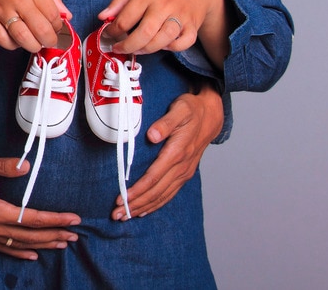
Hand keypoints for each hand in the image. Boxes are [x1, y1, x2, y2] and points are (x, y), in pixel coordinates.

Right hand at [0, 0, 69, 52]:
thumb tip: (66, 15)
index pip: (52, 14)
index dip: (58, 25)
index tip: (56, 27)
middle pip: (41, 30)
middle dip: (50, 40)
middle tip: (50, 40)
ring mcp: (0, 10)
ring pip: (23, 39)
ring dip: (34, 45)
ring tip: (36, 43)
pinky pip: (3, 40)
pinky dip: (13, 44)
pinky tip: (17, 40)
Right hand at [0, 152, 79, 259]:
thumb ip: (3, 165)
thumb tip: (26, 166)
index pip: (32, 218)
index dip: (55, 219)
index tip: (73, 218)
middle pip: (30, 235)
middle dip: (55, 235)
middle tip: (75, 235)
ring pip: (19, 244)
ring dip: (42, 245)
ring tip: (62, 244)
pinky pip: (3, 248)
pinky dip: (20, 253)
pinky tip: (32, 255)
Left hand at [99, 0, 229, 66]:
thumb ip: (120, 1)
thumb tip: (102, 17)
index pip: (125, 18)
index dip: (112, 31)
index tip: (108, 35)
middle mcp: (165, 5)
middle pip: (144, 33)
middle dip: (127, 46)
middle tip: (118, 48)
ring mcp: (181, 16)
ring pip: (162, 41)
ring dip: (146, 49)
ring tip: (136, 48)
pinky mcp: (193, 26)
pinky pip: (182, 44)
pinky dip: (171, 48)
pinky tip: (161, 44)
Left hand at [111, 83, 223, 220]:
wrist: (211, 115)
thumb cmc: (191, 110)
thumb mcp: (179, 110)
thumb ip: (166, 123)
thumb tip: (152, 135)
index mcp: (178, 152)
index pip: (153, 177)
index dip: (137, 190)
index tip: (121, 199)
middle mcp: (182, 166)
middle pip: (156, 192)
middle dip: (135, 205)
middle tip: (116, 215)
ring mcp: (184, 172)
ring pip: (162, 196)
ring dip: (143, 208)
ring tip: (125, 216)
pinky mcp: (184, 173)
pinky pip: (169, 193)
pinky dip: (156, 204)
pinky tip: (144, 210)